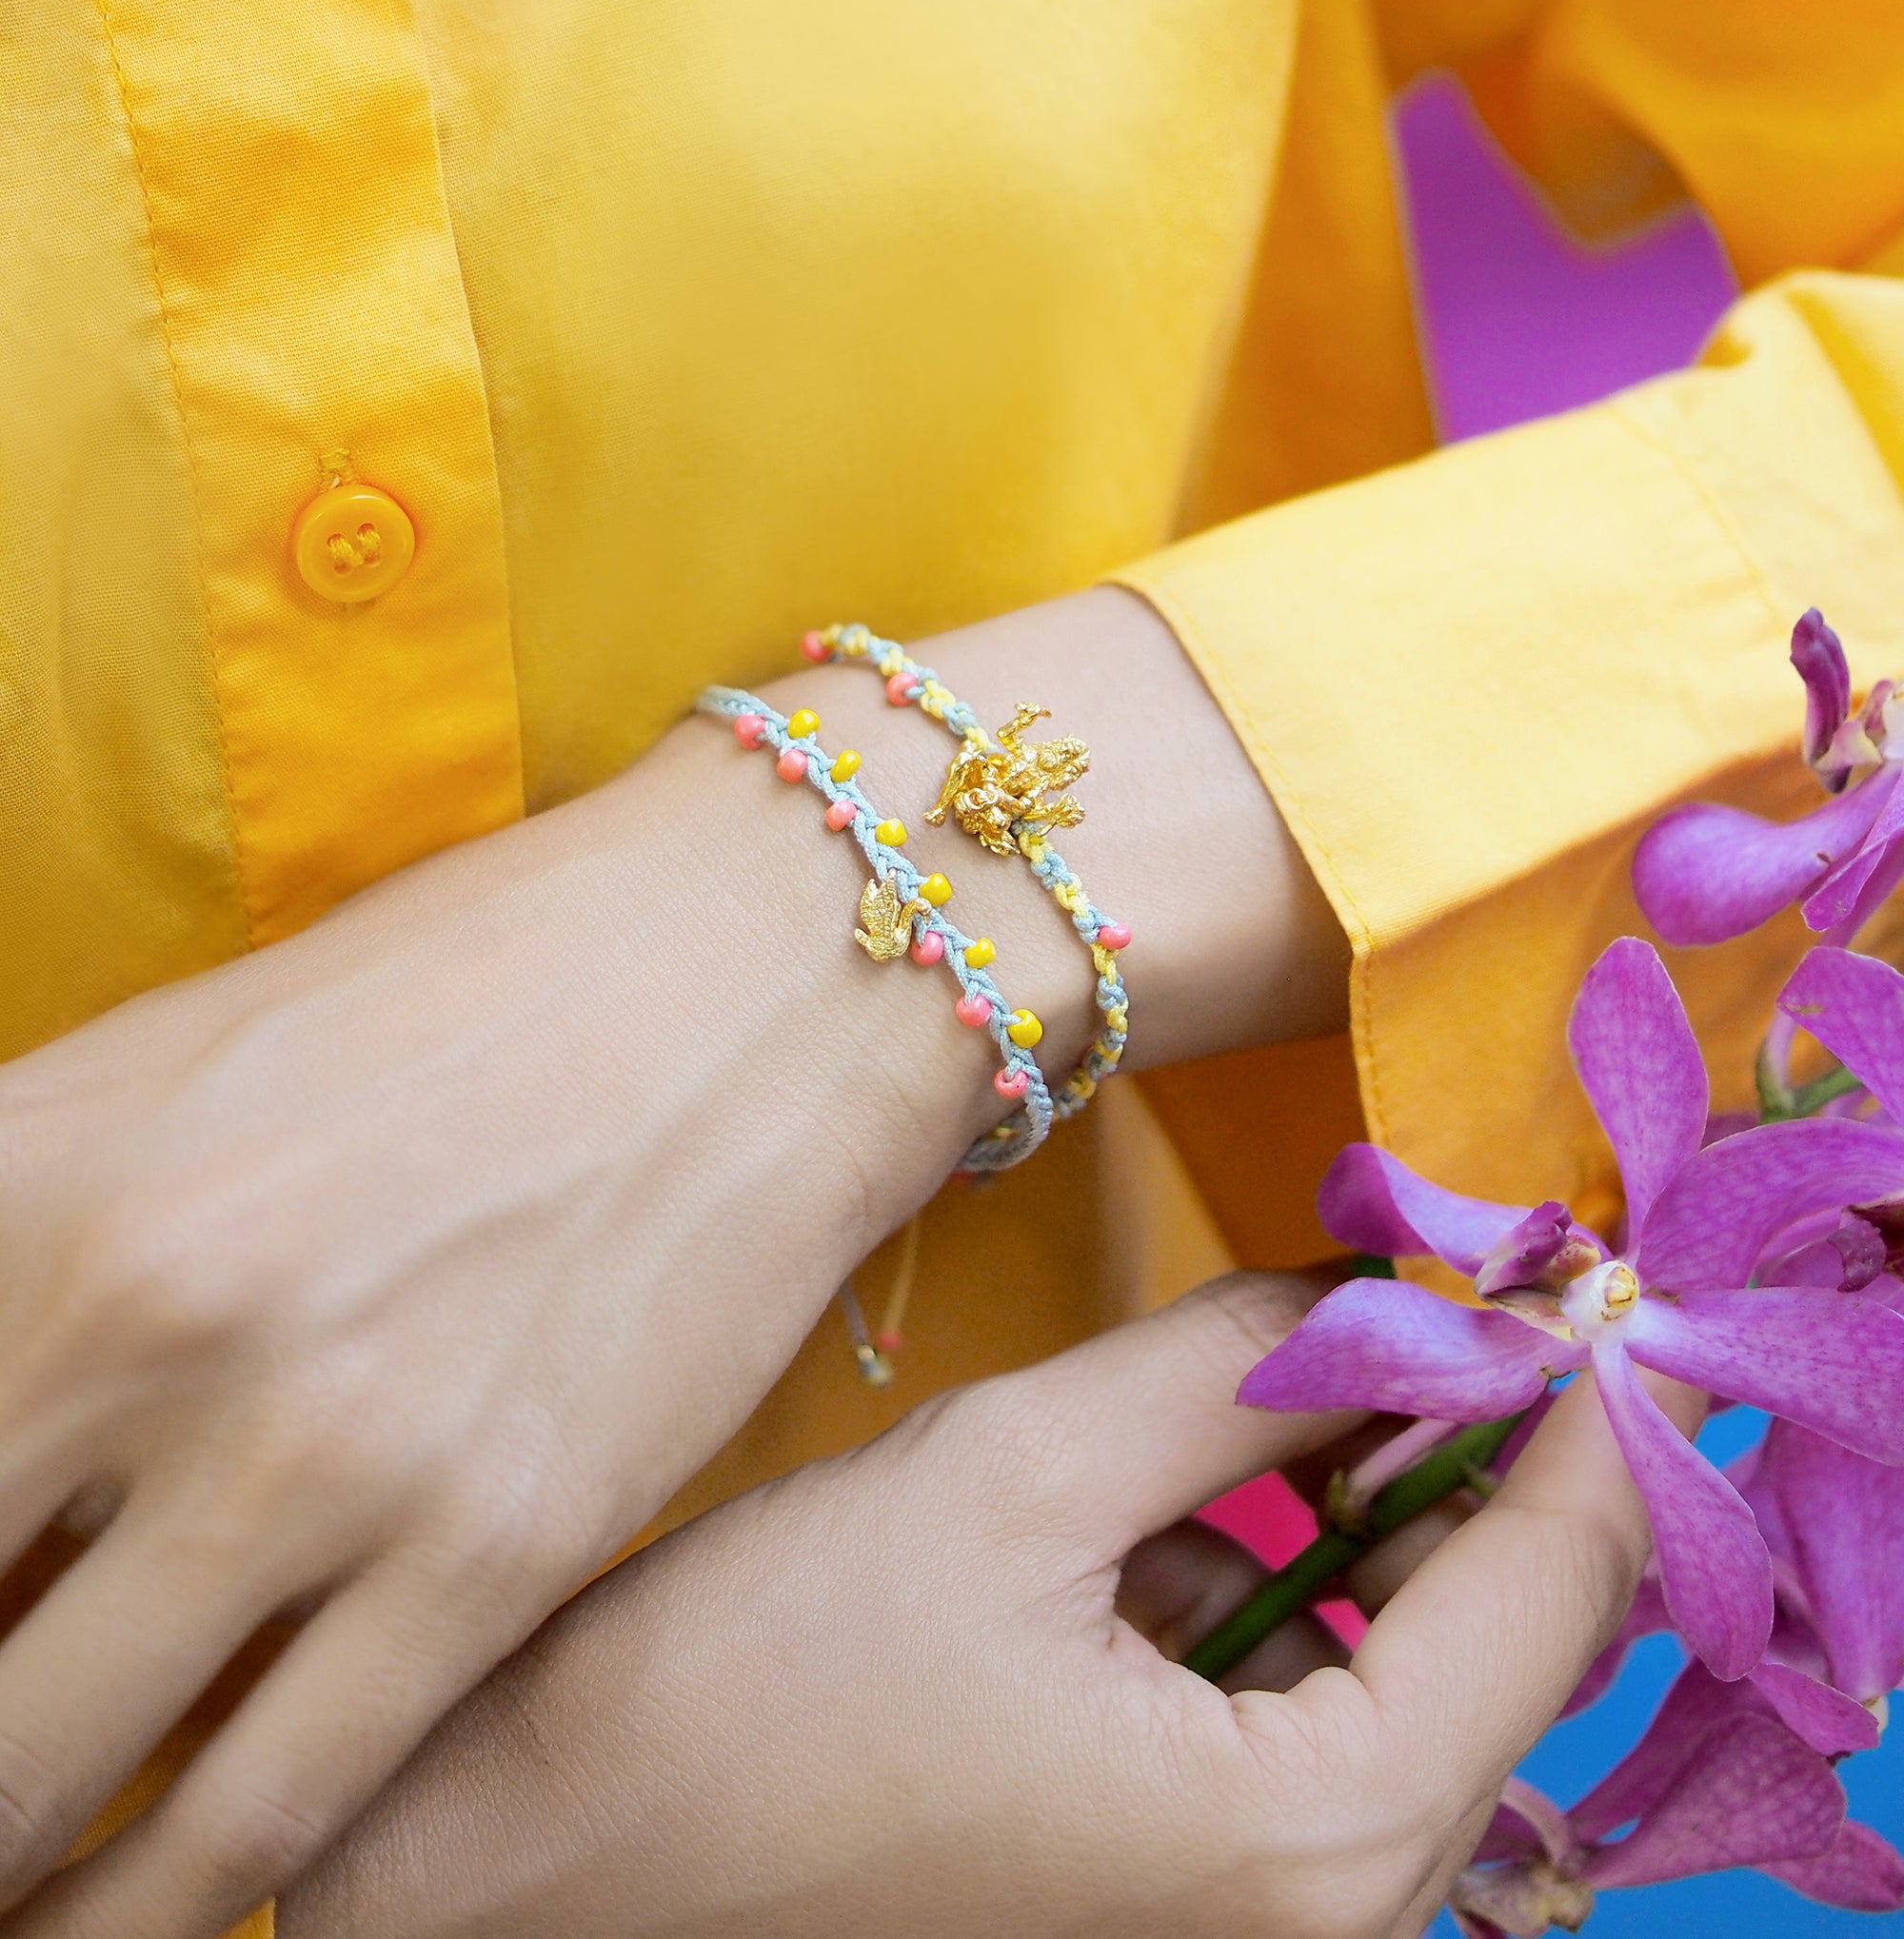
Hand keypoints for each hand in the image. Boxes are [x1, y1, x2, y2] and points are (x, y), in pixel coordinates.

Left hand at [0, 591, 1344, 1936]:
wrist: (764, 951)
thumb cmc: (469, 984)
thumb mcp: (178, 1073)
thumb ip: (21, 1258)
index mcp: (31, 1178)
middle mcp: (148, 1318)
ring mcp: (326, 1448)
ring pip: (43, 1787)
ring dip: (0, 1875)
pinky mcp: (495, 1547)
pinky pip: (262, 1822)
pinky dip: (149, 1919)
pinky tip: (119, 1924)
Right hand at [282, 1274, 1659, 1938]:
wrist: (540, 1875)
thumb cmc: (750, 1694)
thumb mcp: (1015, 1479)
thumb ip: (1235, 1374)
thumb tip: (1383, 1291)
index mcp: (1313, 1851)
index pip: (1555, 1587)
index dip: (1578, 1398)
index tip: (1566, 1258)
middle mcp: (1321, 1938)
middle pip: (1491, 1645)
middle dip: (1454, 1446)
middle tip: (1408, 1279)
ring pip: (1390, 1686)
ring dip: (1347, 1524)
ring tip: (1256, 1382)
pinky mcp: (1172, 1921)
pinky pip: (1292, 1746)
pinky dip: (1266, 1613)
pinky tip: (1163, 1520)